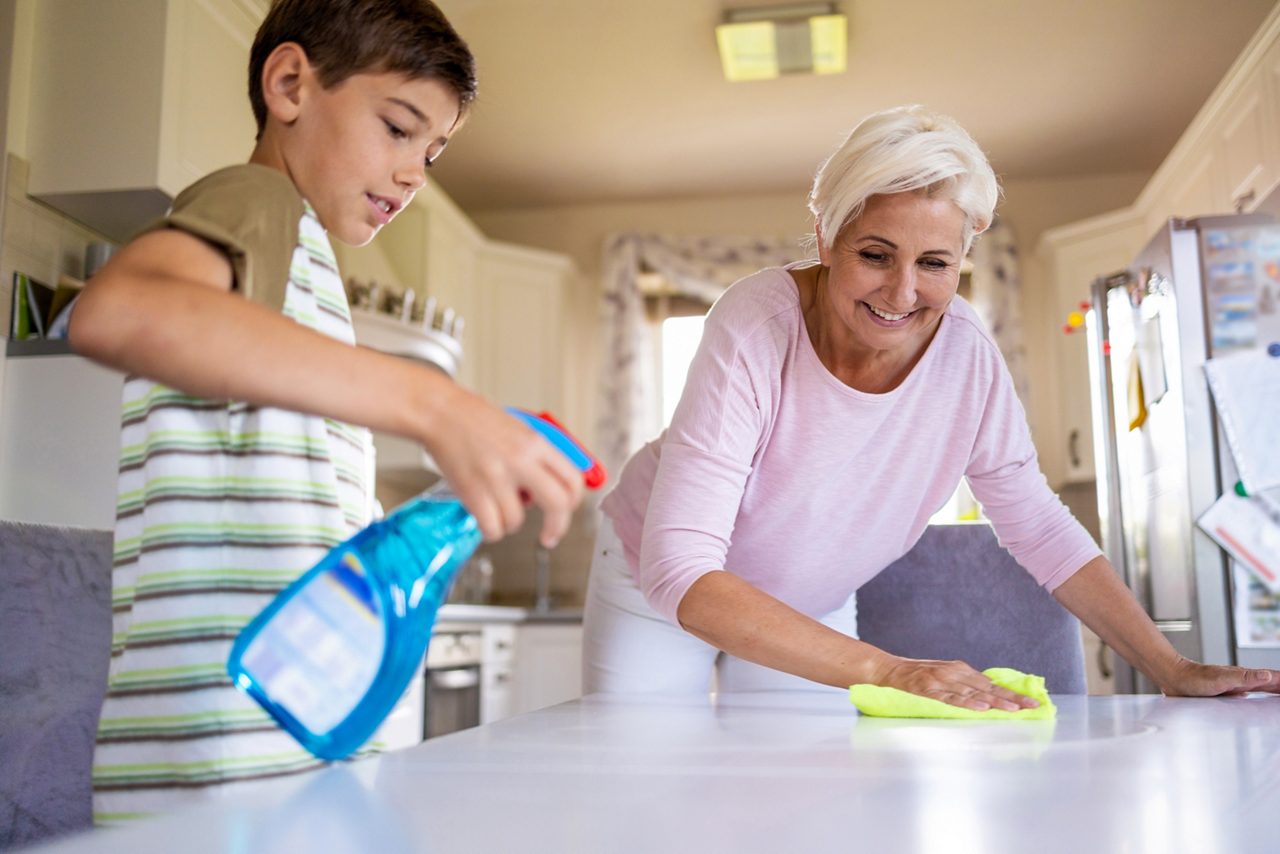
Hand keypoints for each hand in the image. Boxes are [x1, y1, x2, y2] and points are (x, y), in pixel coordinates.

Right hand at [419, 385, 584, 546]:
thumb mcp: (518, 430)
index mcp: (536, 443)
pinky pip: (492, 527)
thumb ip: (537, 457)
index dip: (574, 501)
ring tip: (497, 507)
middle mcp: (521, 460)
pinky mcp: (473, 491)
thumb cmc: (474, 419)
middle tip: (549, 536)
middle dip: (557, 527)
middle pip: (557, 504)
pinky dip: (490, 530)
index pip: (573, 479)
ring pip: (517, 521)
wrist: (440, 412)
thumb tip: (550, 488)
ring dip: (509, 523)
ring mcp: (496, 477)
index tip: (567, 511)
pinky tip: (485, 518)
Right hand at [870, 655, 1040, 711]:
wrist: (887, 669)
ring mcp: (941, 680)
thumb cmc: (916, 675)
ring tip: (1013, 709)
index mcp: (959, 669)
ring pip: (973, 693)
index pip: (991, 683)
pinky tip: (980, 708)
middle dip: (1011, 698)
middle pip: (987, 688)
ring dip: (994, 701)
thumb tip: (986, 695)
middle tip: (1031, 707)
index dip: (1011, 693)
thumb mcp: (943, 675)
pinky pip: (950, 698)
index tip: (1031, 702)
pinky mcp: (928, 690)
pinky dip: (966, 703)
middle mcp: (954, 672)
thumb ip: (962, 684)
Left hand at [1156, 656, 1279, 696]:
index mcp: (1244, 677)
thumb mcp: (1222, 679)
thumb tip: (1269, 675)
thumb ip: (1245, 677)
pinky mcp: (1225, 694)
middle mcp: (1241, 681)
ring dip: (1273, 690)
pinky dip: (1258, 698)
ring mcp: (1234, 687)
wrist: (1173, 677)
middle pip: (1269, 683)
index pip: (1273, 678)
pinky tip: (1256, 703)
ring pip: (1259, 688)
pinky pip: (1247, 696)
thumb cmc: (1194, 678)